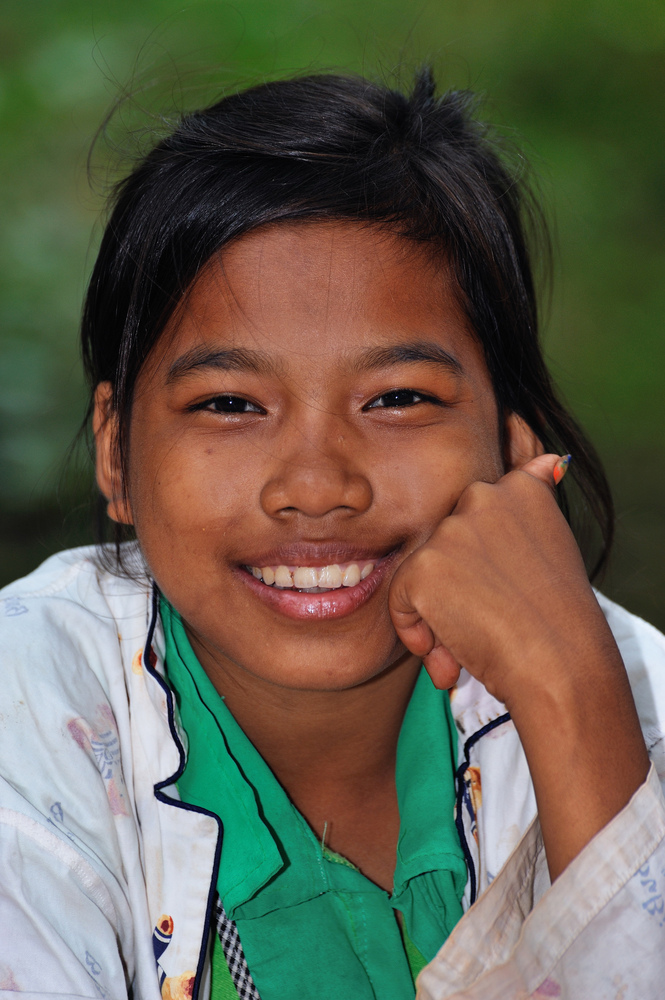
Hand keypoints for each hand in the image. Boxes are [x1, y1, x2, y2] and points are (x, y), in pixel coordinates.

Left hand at [389, 454, 595, 703]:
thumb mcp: (554, 544)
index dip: (487, 564)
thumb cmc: (561, 620)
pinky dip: (416, 632)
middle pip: (447, 546)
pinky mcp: (424, 566)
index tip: (514, 590)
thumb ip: (530, 507)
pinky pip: (400, 599)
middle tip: (495, 622)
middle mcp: (484, 496)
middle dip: (461, 589)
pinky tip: (450, 653)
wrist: (561, 666)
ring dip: (440, 614)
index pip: (479, 515)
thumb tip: (548, 456)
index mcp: (522, 487)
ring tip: (476, 641)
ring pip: (423, 573)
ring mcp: (452, 530)